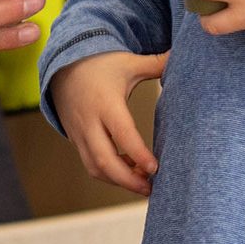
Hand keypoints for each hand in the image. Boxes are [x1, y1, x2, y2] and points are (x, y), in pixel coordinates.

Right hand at [47, 50, 166, 194]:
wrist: (62, 66)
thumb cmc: (100, 65)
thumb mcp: (128, 63)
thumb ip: (156, 63)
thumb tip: (181, 55)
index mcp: (106, 103)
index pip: (122, 134)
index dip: (138, 154)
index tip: (155, 169)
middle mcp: (90, 122)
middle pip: (105, 160)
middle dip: (128, 180)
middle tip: (151, 188)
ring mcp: (80, 134)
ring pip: (96, 168)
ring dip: (118, 180)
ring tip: (143, 183)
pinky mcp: (76, 141)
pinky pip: (91, 164)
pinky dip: (109, 174)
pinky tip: (128, 171)